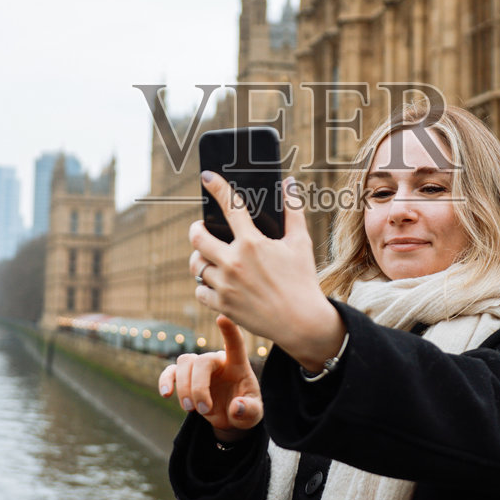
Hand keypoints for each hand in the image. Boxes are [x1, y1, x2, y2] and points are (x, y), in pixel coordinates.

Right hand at [158, 316, 263, 439]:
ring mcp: (199, 368)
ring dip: (184, 387)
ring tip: (191, 409)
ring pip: (184, 363)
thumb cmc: (245, 410)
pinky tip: (166, 394)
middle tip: (204, 410)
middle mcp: (217, 361)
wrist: (230, 419)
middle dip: (198, 387)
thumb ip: (248, 410)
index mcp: (237, 365)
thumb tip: (235, 407)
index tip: (222, 317)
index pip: (235, 343)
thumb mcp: (253, 415)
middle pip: (202, 361)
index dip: (229, 330)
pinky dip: (166, 381)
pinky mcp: (185, 378)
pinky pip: (171, 372)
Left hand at [190, 173, 344, 372]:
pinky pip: (199, 290)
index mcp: (252, 243)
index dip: (217, 188)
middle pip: (197, 238)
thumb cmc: (303, 281)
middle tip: (201, 228)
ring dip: (199, 258)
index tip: (207, 176)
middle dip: (196, 229)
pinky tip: (213, 281)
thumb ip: (293, 211)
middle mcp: (234, 263)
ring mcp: (225, 286)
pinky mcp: (222, 306)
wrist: (301, 323)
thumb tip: (289, 183)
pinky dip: (203, 285)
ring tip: (207, 256)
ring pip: (196, 265)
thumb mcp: (301, 243)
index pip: (230, 207)